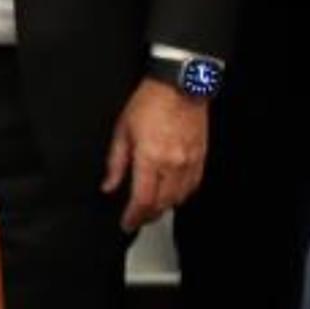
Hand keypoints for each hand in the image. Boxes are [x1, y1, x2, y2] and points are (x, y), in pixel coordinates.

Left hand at [102, 79, 208, 231]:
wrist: (179, 86)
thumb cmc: (150, 102)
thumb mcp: (122, 130)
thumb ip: (116, 162)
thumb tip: (109, 184)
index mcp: (150, 158)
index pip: (142, 200)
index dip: (133, 217)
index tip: (126, 223)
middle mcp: (172, 164)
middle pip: (162, 204)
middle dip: (147, 216)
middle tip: (136, 218)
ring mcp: (189, 162)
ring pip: (178, 199)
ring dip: (164, 208)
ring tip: (151, 208)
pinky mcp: (201, 158)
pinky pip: (193, 186)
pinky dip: (181, 195)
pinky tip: (172, 194)